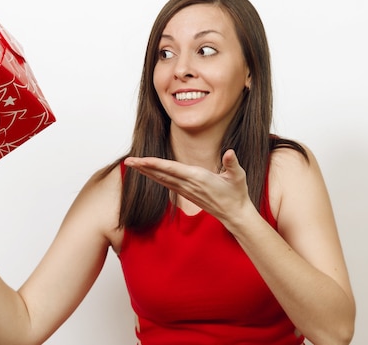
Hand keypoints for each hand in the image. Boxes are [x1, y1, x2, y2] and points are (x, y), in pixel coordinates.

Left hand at [123, 149, 254, 223]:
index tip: (142, 160)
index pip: (172, 169)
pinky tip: (148, 174)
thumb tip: (230, 152)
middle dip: (144, 167)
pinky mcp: (186, 194)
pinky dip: (155, 178)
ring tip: (133, 164)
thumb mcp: (238, 176)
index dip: (156, 164)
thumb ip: (232, 163)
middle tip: (129, 160)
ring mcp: (186, 190)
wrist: (234, 214)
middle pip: (161, 174)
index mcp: (198, 177)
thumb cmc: (236, 194)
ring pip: (162, 179)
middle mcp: (188, 184)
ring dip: (146, 172)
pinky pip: (167, 184)